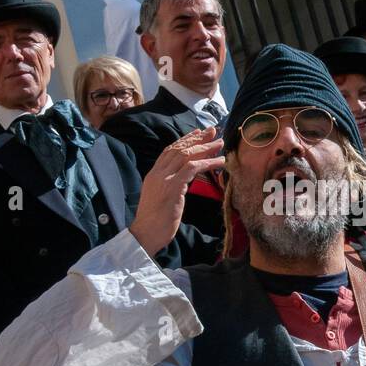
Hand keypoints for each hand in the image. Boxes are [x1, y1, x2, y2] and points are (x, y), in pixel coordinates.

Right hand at [130, 128, 225, 256]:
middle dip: (198, 138)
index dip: (185, 140)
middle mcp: (158, 173)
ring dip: (205, 147)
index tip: (198, 133)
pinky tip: (219, 161)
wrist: (145, 234)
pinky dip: (207, 162)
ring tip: (220, 143)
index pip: (170, 150)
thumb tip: (185, 179)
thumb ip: (170, 185)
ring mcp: (164, 179)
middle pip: (179, 149)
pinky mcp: (173, 188)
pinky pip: (192, 168)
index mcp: (154, 174)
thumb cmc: (155, 221)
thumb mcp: (161, 198)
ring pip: (186, 155)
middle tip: (214, 131)